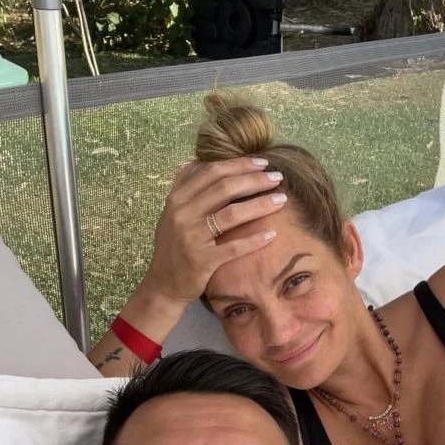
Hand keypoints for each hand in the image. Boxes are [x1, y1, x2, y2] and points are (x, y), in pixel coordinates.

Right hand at [142, 157, 286, 306]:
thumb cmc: (174, 246)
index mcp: (177, 198)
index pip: (212, 172)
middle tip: (277, 177)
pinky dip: (254, 240)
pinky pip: (233, 247)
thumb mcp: (172, 213)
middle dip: (255, 179)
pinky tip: (272, 235)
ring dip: (260, 204)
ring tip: (281, 199)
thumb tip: (201, 159)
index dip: (240, 164)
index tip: (262, 162)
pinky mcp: (202, 260)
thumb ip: (185, 188)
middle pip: (225, 188)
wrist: (163, 284)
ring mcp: (191, 237)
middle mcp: (182, 213)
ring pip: (232, 214)